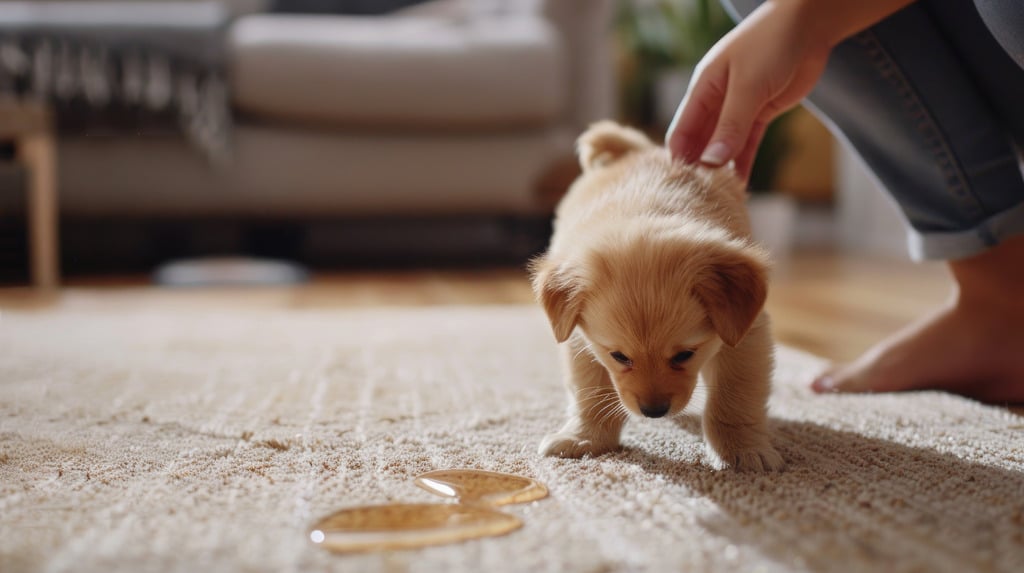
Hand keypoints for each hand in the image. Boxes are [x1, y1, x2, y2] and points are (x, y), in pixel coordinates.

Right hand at [665, 0, 831, 180]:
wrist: (809, 25)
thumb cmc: (771, 44)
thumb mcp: (748, 87)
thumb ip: (730, 126)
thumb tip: (711, 161)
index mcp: (703, 89)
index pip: (681, 132)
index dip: (679, 159)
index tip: (681, 188)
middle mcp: (716, 101)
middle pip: (700, 143)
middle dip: (699, 169)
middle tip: (700, 200)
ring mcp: (738, 108)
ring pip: (724, 146)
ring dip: (722, 169)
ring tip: (720, 198)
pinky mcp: (761, 113)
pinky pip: (747, 144)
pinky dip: (743, 163)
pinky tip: (741, 186)